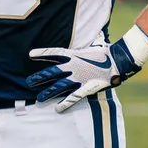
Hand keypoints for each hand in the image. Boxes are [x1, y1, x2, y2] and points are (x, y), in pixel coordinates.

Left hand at [26, 37, 142, 112]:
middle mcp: (73, 66)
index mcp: (74, 55)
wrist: (119, 60)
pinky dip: (65, 103)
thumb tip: (83, 39)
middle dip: (39, 77)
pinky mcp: (86, 87)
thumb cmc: (107, 53)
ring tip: (38, 98)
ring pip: (59, 86)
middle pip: (52, 72)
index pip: (53, 53)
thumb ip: (82, 48)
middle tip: (28, 82)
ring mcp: (79, 77)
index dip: (42, 54)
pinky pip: (73, 97)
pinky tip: (57, 109)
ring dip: (48, 92)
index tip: (30, 54)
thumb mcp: (91, 46)